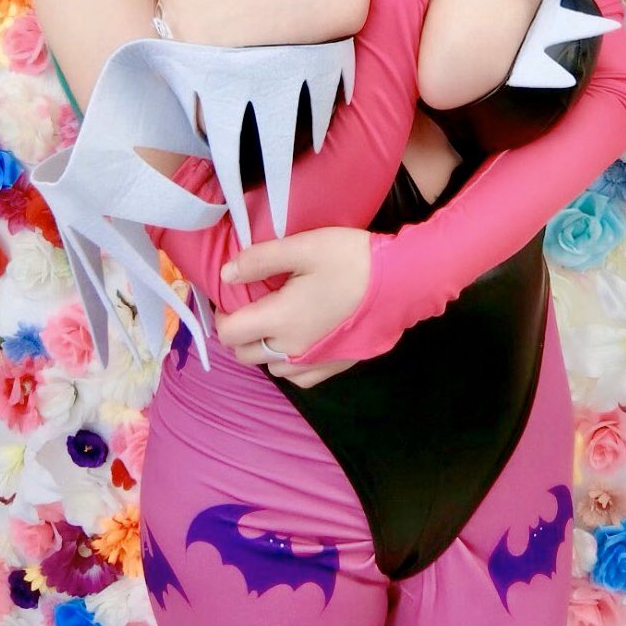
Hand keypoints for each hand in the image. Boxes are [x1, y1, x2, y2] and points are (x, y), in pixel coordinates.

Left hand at [213, 226, 371, 368]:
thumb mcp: (303, 247)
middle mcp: (293, 349)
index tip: (230, 298)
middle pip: (245, 354)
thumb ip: (260, 260)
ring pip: (271, 368)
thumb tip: (225, 275)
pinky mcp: (336, 366)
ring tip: (274, 322)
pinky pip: (299, 378)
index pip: (229, 333)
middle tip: (250, 306)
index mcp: (280, 320)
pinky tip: (299, 342)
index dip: (221, 316)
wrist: (403, 282)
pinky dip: (289, 364)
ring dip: (264, 348)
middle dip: (238, 333)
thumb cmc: (352, 260)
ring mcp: (316, 362)